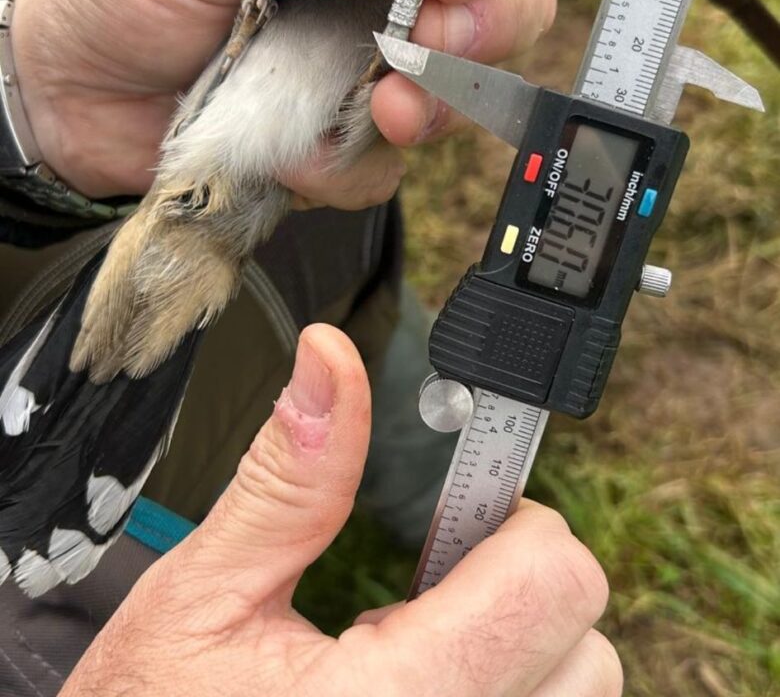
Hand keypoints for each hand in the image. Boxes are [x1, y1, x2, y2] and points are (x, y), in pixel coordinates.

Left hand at [11, 0, 554, 202]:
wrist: (70, 95)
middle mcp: (374, 1)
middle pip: (492, 9)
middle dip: (480, 31)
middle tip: (433, 42)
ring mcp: (361, 79)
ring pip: (454, 99)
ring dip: (429, 109)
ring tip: (381, 108)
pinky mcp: (335, 149)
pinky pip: (382, 170)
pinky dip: (346, 169)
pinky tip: (296, 155)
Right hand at [61, 324, 620, 696]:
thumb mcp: (203, 595)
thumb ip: (289, 478)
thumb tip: (331, 361)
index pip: (555, 582)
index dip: (513, 517)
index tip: (461, 506)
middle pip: (587, 645)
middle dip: (520, 580)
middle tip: (432, 568)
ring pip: (576, 692)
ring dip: (518, 640)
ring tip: (417, 631)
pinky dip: (506, 683)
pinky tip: (421, 676)